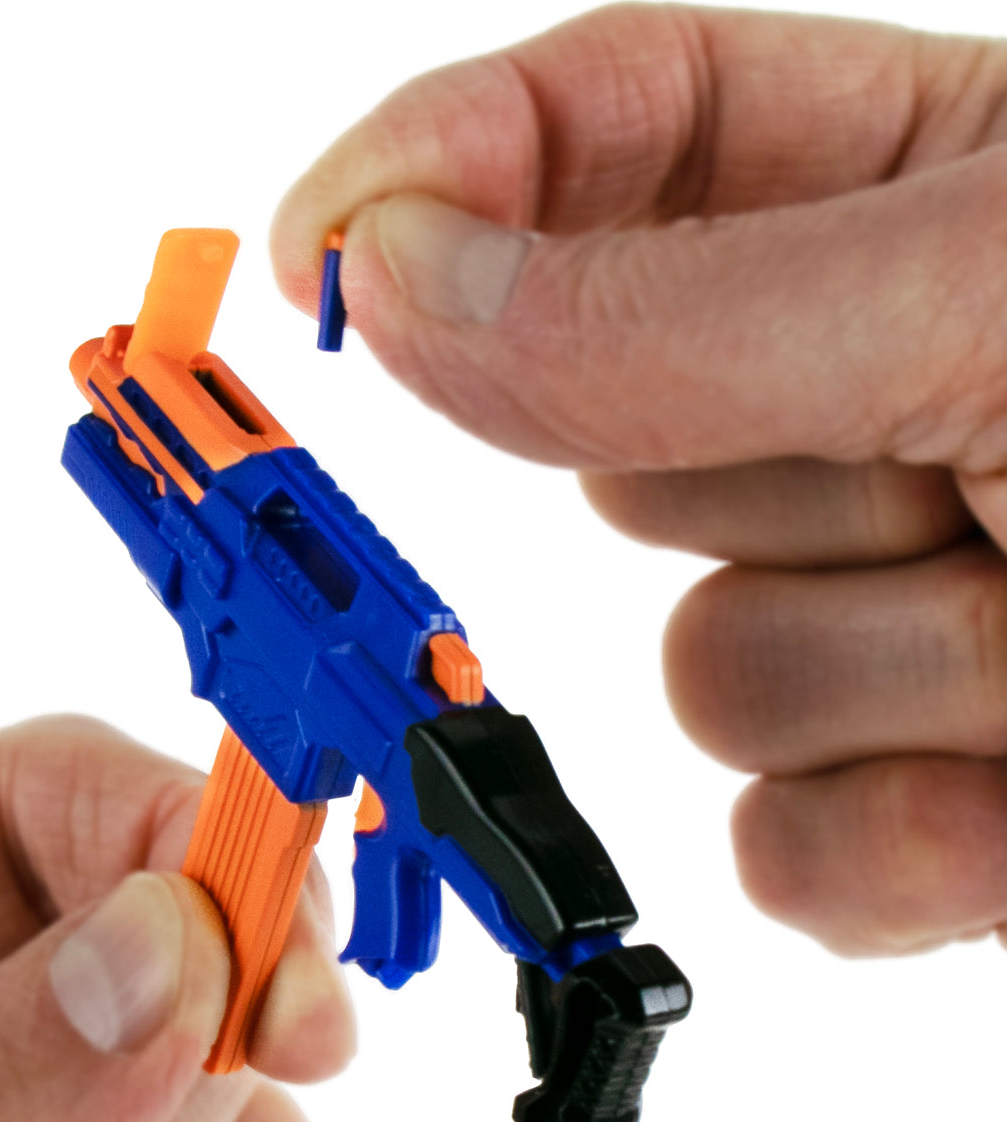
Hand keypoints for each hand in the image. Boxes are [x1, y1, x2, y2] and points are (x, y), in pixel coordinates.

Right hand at [272, 3, 1006, 956]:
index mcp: (909, 200)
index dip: (436, 180)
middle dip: (745, 473)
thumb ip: (674, 304)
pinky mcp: (918, 798)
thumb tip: (395, 284)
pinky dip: (907, 839)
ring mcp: (889, 607)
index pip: (600, 139)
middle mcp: (873, 400)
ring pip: (702, 676)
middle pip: (616, 440)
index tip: (313, 262)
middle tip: (959, 466)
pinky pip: (777, 847)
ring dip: (883, 677)